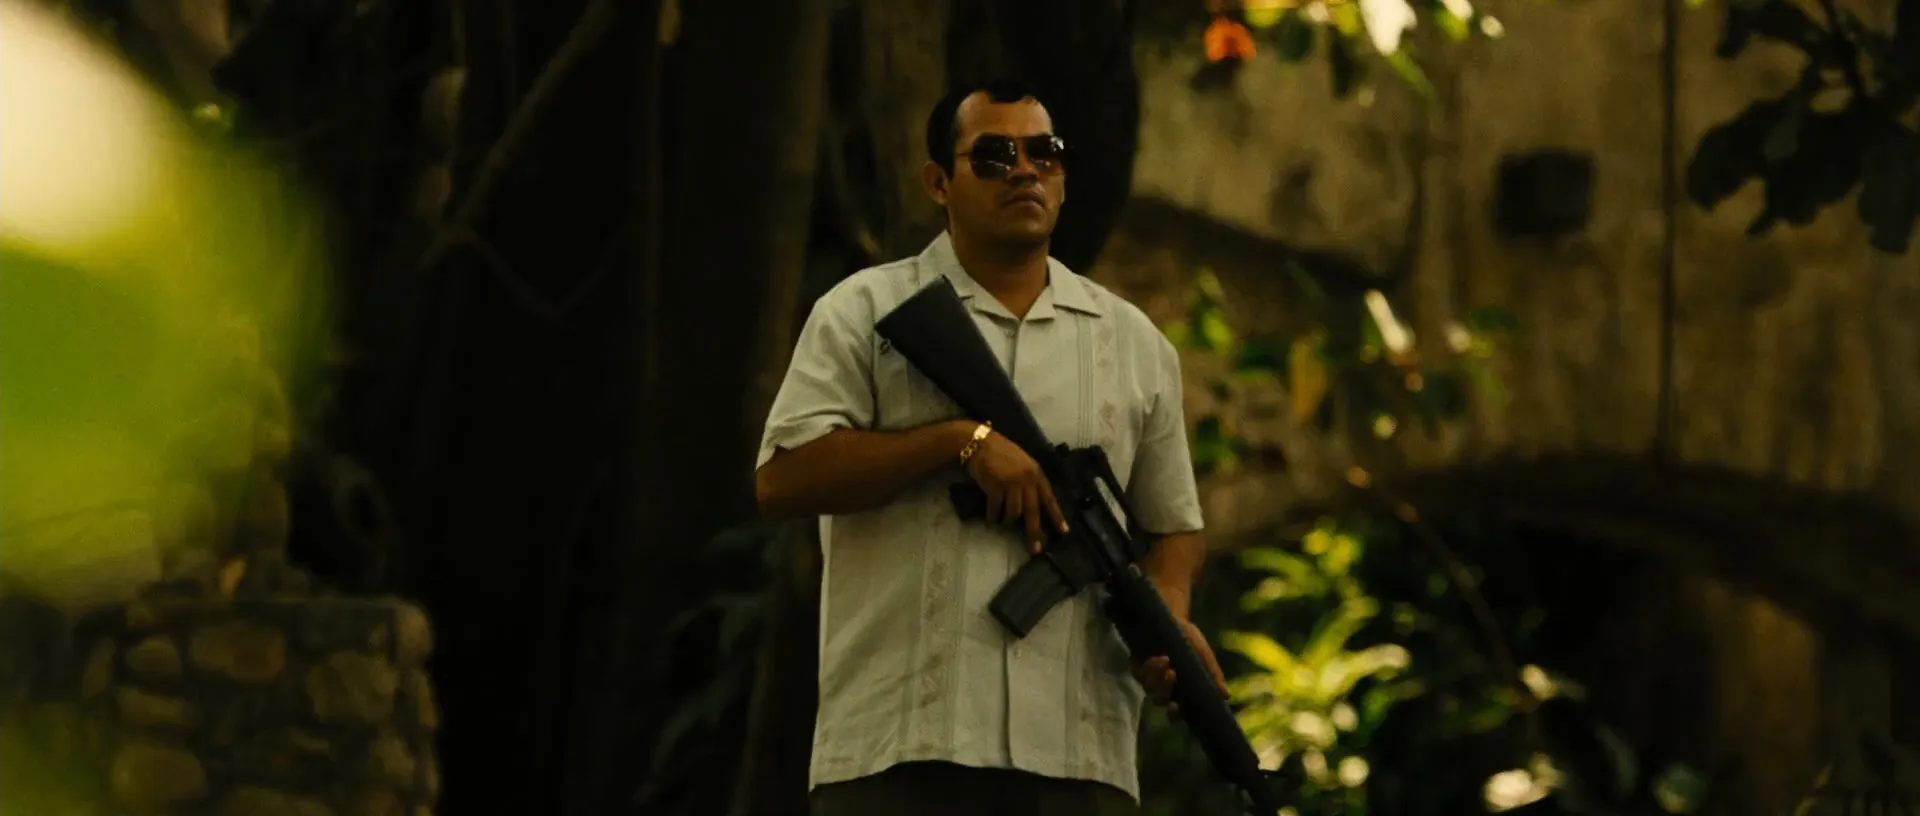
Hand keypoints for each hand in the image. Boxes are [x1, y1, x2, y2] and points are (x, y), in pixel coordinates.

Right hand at [963, 431, 1067, 551]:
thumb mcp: (1023, 463)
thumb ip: (1030, 480)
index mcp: (1037, 474)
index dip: (1057, 517)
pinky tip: (990, 520)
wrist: (981, 443)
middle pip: (1033, 511)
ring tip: (1002, 523)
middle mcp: (1027, 480)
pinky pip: (996, 509)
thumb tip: (1032, 506)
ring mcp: (1011, 483)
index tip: (1064, 532)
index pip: (1050, 499)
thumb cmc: (1002, 453)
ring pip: (1014, 513)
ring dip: (1007, 521)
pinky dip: (993, 517)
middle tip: (1036, 548)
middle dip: (1034, 532)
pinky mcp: (995, 487)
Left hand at [1133, 618, 1228, 718]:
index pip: (1176, 712)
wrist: (1173, 619)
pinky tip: (1157, 657)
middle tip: (1173, 674)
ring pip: (1148, 688)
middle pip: (1160, 700)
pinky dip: (1148, 667)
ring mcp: (1149, 677)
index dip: (1175, 714)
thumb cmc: (1191, 640)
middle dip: (1165, 690)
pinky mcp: (1137, 666)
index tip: (1177, 707)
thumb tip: (1226, 695)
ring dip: (1156, 677)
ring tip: (1165, 660)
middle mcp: (1163, 688)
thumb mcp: (1204, 656)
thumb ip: (1213, 675)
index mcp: (1180, 691)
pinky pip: (1138, 674)